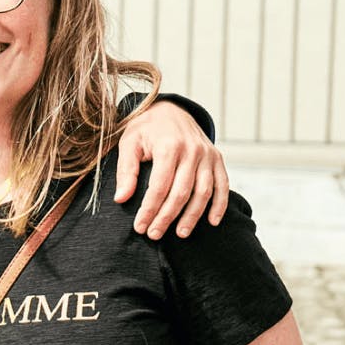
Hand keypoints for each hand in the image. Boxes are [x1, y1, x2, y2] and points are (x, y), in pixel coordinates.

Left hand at [113, 100, 228, 238]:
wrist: (170, 109)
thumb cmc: (145, 129)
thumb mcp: (129, 143)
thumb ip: (126, 170)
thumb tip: (121, 199)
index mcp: (169, 146)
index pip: (159, 186)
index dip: (149, 209)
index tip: (140, 227)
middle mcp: (192, 150)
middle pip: (181, 192)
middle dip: (167, 217)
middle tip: (154, 234)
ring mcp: (208, 155)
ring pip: (204, 192)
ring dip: (193, 216)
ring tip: (180, 234)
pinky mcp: (218, 159)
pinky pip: (223, 185)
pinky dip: (220, 205)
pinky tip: (212, 222)